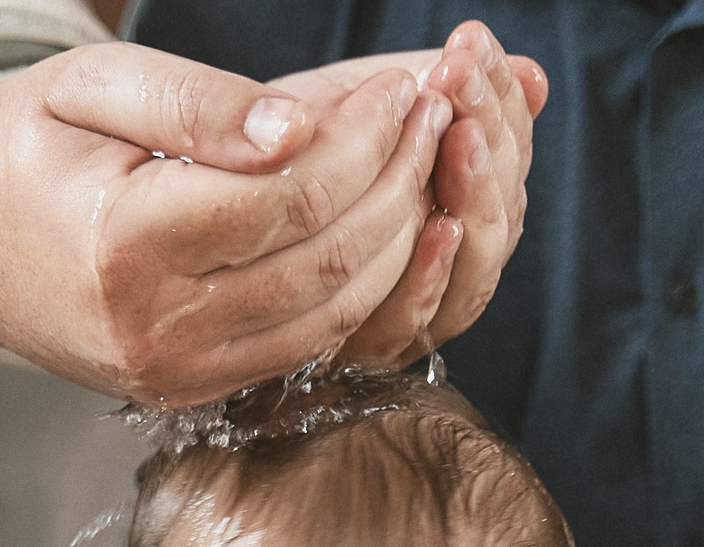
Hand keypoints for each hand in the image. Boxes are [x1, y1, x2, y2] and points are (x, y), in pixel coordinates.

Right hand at [0, 41, 455, 402]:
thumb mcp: (93, 87)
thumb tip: (302, 127)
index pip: (290, 197)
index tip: (403, 89)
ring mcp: (173, 371)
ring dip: (396, 239)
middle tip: (431, 118)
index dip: (366, 140)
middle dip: (398, 182)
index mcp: (124, 245)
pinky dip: (360, 289)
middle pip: (327, 260)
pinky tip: (378, 228)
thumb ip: (199, 102)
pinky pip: (306, 346)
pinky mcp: (189, 389)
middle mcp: (153, 326)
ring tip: (416, 165)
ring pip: (333, 313)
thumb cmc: (23, 150)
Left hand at [269, 21, 546, 365]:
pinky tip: (438, 228)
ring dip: (476, 199)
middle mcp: (431, 247)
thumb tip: (532, 77)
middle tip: (462, 82)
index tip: (472, 48)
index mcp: (442, 183)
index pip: (507, 149)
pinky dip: (432, 278)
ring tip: (462, 137)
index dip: (502, 100)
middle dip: (493, 141)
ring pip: (475, 271)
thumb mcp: (351, 98)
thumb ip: (438, 89)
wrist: (172, 186)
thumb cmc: (261, 144)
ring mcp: (403, 299)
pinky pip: (414, 323)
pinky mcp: (360, 341)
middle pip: (499, 211)